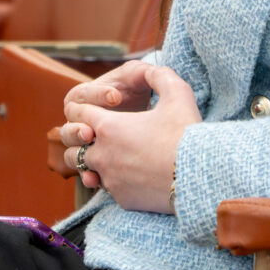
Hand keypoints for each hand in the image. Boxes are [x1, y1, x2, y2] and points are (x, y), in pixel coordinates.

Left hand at [62, 65, 201, 211]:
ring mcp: (110, 179)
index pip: (78, 113)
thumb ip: (159, 76)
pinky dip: (112, 179)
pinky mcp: (122, 199)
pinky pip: (107, 188)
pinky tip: (127, 173)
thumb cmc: (185, 132)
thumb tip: (151, 70)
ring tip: (106, 155)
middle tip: (92, 134)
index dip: (79, 108)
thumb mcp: (177, 93)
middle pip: (73, 147)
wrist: (196, 175)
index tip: (82, 108)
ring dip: (91, 162)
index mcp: (109, 127)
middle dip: (80, 139)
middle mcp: (103, 154)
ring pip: (85, 171)